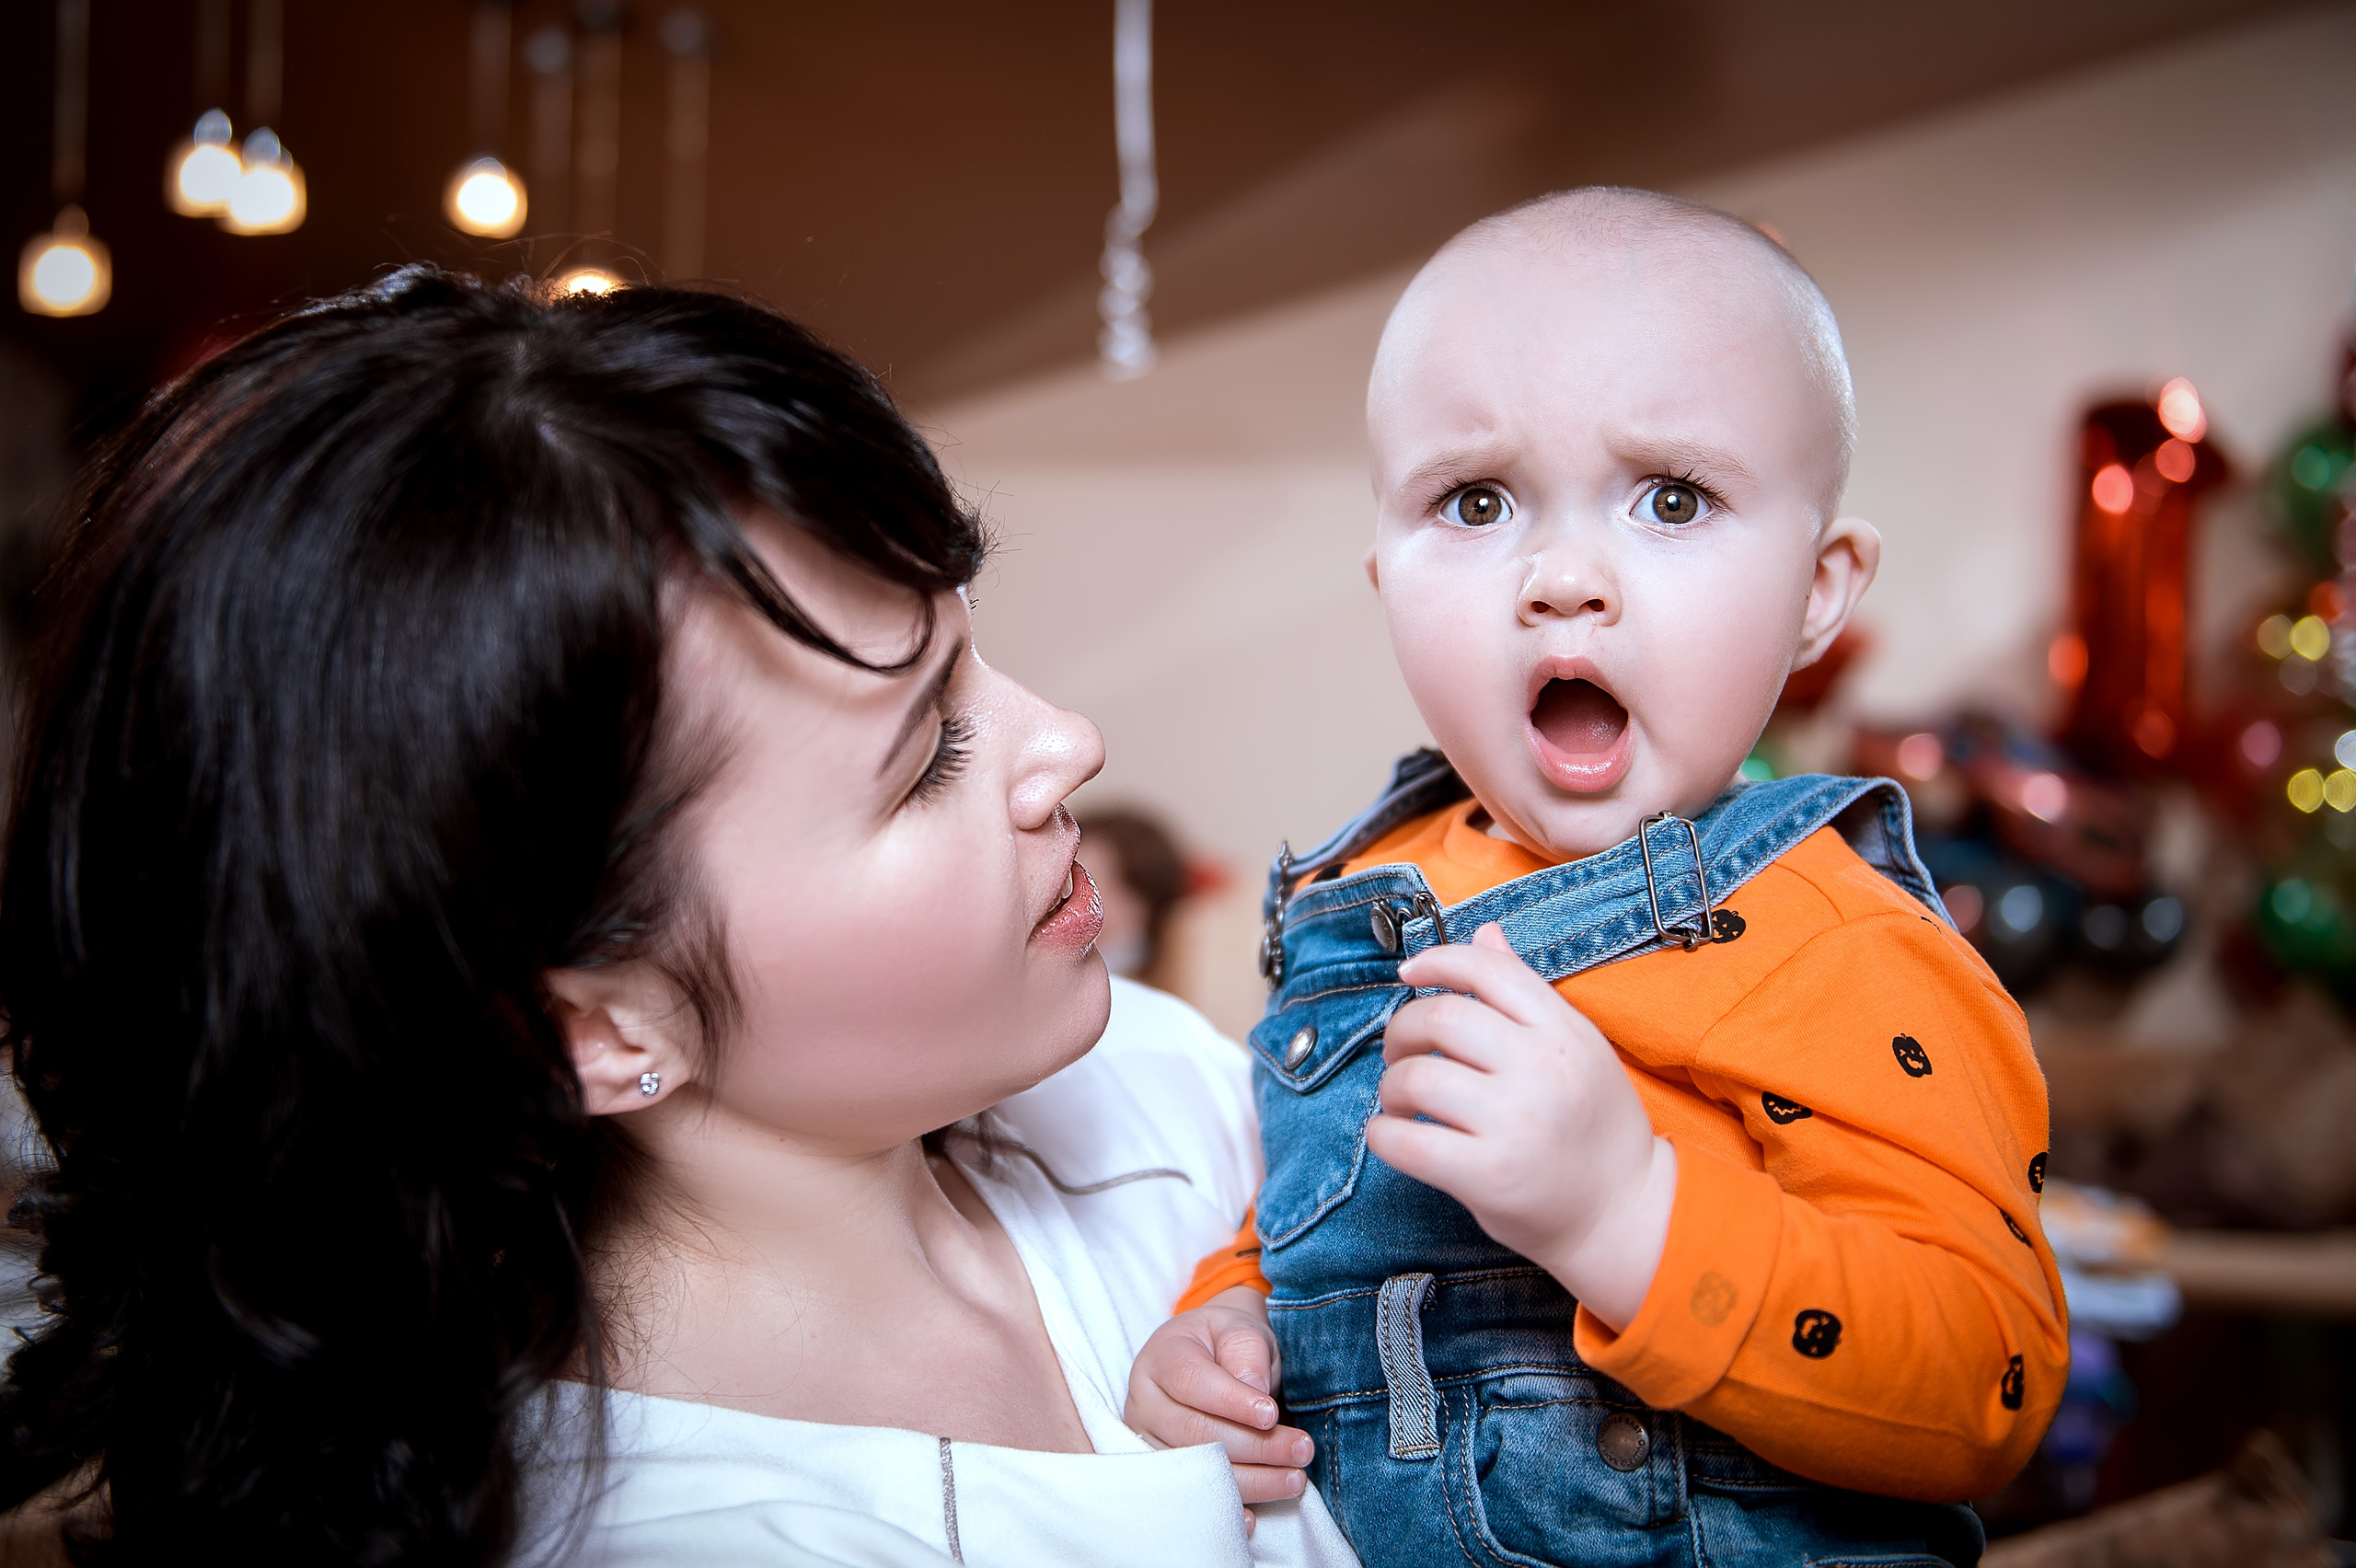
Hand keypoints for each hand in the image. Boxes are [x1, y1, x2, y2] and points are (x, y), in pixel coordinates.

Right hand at [1124, 1286, 1312, 1512]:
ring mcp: (1149, 1441)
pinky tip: (1251, 1518)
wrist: (1212, 1357)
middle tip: (1301, 1450)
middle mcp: (1145, 1402)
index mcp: (1161, 1358)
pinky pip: (1191, 1496)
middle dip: (1254, 1447)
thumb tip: (1254, 1390)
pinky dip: (1223, 1509)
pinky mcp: (1163, 1473)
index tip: (1271, 1414)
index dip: (1232, 1402)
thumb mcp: (1241, 1329)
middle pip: (1195, 1433)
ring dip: (1250, 1481)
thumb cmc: (1228, 1343)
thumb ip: (1246, 1350)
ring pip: (1196, 1470)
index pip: (1191, 1383)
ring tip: (1294, 1479)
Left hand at [1369, 922, 1676, 1329]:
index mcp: (1564, 1032)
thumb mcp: (1577, 1048)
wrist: (1623, 1213)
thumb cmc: (1592, 1127)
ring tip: (1399, 1102)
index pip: (1489, 970)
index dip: (1438, 960)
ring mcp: (1515, 1123)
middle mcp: (1542, 1069)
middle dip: (1402, 1030)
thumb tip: (1485, 932)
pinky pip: (1405, 1141)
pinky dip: (1382, 1134)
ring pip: (1416, 1078)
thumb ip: (1526, 994)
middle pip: (1440, 1017)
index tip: (1409, 973)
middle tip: (1400, 1053)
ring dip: (1390, 1086)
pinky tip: (1393, 1135)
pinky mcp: (1489, 1176)